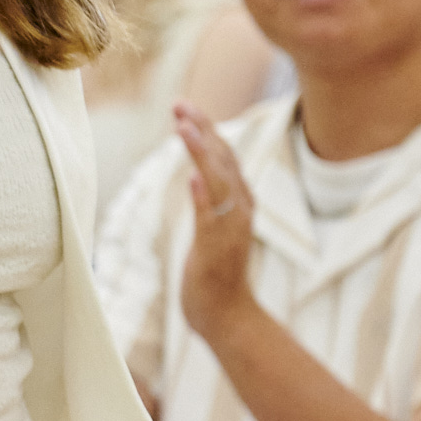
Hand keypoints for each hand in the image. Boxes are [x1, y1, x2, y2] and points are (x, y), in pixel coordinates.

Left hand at [173, 102, 256, 342]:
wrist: (226, 316)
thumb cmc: (215, 276)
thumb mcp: (212, 230)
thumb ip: (209, 202)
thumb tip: (197, 176)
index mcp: (238, 202)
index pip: (224, 157)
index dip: (207, 130)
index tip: (186, 108)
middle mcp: (239, 209)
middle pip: (223, 160)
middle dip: (203, 129)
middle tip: (180, 104)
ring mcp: (230, 228)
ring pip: (219, 181)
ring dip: (202, 152)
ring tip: (185, 126)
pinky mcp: (217, 248)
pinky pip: (211, 216)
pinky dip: (205, 195)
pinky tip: (194, 176)